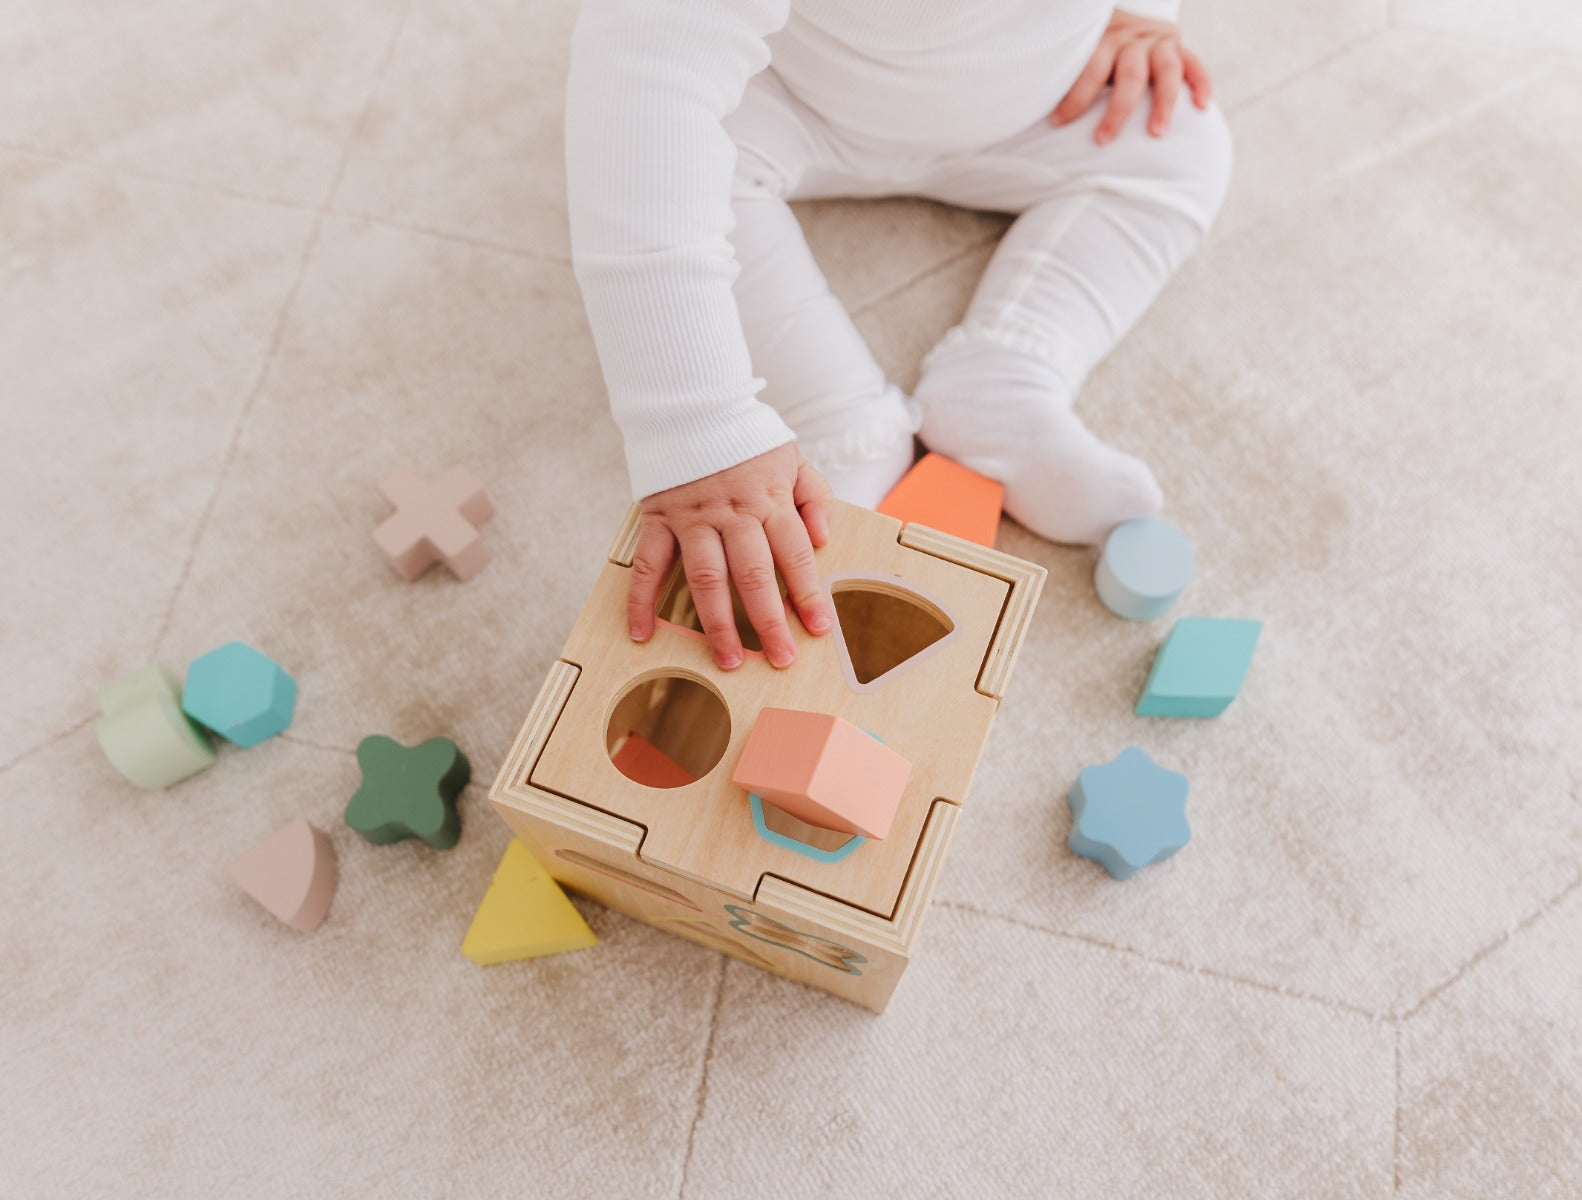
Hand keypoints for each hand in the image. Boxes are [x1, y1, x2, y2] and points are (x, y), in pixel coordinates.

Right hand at [628, 443, 835, 670]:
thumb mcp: (792, 457)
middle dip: (768, 620)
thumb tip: (823, 538)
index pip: (794, 553)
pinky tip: (641, 632)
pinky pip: (648, 564)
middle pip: (753, 574)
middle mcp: (732, 513)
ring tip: (728, 660)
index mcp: (769, 499)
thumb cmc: (746, 438)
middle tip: (779, 658)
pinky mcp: (659, 518)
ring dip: (716, 623)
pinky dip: (641, 600)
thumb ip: (813, 496)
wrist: (692, 403)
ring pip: (705, 578)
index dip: (808, 592)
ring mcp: (692, 518)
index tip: (819, 628)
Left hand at [1050, 9, 1212, 143]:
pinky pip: (1196, 65)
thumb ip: (1066, 70)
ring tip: (1157, 134)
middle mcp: (1135, 38)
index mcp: (1105, 38)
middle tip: (1103, 140)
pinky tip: (1202, 107)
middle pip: (1130, 75)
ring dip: (1163, 104)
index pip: (1090, 69)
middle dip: (1117, 111)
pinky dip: (1201, 85)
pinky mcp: (1181, 47)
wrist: (1124, 14)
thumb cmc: (1093, 46)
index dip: (1075, 97)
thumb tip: (1029, 105)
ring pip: (1167, 72)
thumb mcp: (1079, 49)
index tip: (1057, 123)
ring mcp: (1160, 42)